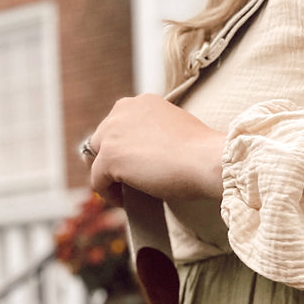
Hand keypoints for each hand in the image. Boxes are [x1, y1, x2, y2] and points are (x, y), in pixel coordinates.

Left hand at [81, 94, 225, 205]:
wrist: (207, 160)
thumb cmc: (201, 152)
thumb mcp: (174, 132)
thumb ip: (154, 136)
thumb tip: (145, 156)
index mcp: (141, 102)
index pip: (119, 125)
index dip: (124, 147)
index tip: (135, 165)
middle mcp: (123, 110)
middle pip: (102, 139)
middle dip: (112, 159)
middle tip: (127, 181)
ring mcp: (113, 132)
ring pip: (96, 159)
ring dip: (108, 176)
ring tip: (125, 192)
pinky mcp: (110, 157)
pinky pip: (97, 180)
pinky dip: (108, 193)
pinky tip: (124, 202)